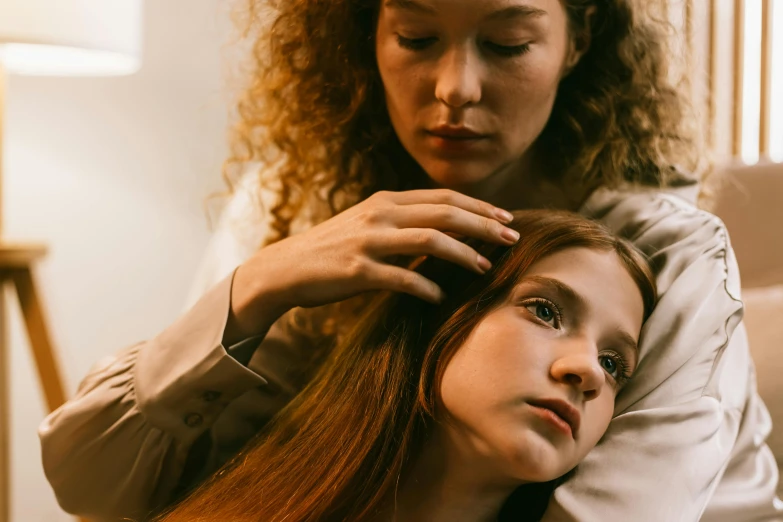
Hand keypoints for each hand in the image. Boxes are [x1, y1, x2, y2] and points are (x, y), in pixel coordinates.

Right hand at [226, 189, 519, 340]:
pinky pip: (402, 278)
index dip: (479, 206)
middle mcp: (380, 215)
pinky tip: (440, 296)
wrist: (284, 268)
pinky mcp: (357, 270)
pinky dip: (427, 286)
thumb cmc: (331, 249)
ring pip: (429, 240)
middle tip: (512, 238)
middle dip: (483, 224)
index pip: (443, 197)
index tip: (506, 218)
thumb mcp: (367, 224)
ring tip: (485, 267)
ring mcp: (368, 241)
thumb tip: (445, 229)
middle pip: (444, 213)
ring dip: (463, 253)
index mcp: (385, 201)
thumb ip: (402, 221)